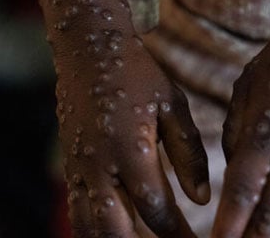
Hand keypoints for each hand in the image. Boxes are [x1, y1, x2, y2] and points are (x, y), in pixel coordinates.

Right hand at [56, 35, 209, 237]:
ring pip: (90, 228)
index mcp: (131, 150)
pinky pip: (77, 211)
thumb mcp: (172, 106)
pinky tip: (117, 234)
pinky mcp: (68, 166)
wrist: (88, 49)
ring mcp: (78, 169)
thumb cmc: (138, 74)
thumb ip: (189, 154)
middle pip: (117, 232)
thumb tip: (200, 199)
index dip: (180, 236)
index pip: (157, 212)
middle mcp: (100, 166)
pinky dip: (94, 231)